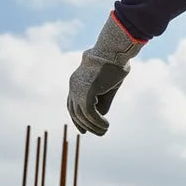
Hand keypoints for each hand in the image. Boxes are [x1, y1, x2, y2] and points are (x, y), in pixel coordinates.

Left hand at [67, 14, 143, 136]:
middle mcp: (73, 86)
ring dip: (94, 126)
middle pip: (75, 113)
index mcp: (76, 82)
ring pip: (82, 116)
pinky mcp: (86, 91)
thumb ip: (101, 101)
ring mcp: (78, 89)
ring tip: (105, 130)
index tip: (84, 131)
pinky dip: (98, 122)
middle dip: (86, 126)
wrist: (113, 51)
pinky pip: (90, 114)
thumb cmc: (114, 65)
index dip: (77, 120)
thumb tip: (99, 117)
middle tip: (101, 133)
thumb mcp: (107, 87)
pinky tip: (106, 125)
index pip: (71, 105)